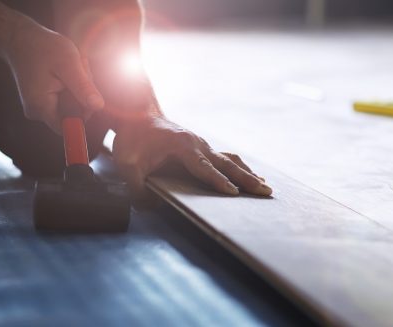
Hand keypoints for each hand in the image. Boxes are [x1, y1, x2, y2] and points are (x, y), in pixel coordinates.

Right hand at [5, 21, 103, 131]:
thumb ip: (82, 86)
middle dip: (82, 94)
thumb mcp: (68, 64)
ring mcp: (40, 107)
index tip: (83, 90)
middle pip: (74, 114)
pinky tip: (66, 72)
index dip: (85, 112)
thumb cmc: (43, 48)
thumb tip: (98, 107)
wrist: (20, 39)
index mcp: (41, 107)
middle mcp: (38, 112)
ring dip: (78, 88)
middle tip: (77, 71)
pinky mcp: (43, 101)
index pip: (72, 127)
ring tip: (70, 69)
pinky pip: (66, 100)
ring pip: (72, 106)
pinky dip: (72, 87)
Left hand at [112, 116, 271, 197]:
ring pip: (230, 160)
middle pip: (226, 163)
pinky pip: (226, 158)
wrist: (139, 114)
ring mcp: (203, 145)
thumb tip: (149, 207)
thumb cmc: (133, 138)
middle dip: (246, 178)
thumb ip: (136, 186)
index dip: (218, 181)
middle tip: (265, 191)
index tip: (232, 192)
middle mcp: (198, 144)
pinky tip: (252, 176)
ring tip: (265, 187)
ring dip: (248, 174)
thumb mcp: (126, 163)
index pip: (203, 167)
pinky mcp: (203, 149)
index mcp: (182, 146)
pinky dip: (241, 168)